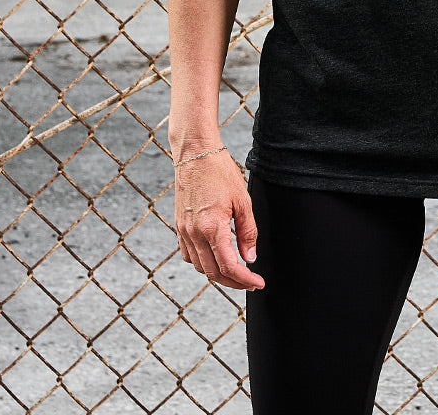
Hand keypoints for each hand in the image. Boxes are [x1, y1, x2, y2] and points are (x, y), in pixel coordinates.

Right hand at [174, 148, 264, 288]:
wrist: (195, 154)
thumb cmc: (220, 172)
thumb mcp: (242, 200)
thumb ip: (248, 232)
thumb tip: (250, 258)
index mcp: (212, 228)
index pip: (229, 266)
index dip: (245, 280)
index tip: (258, 283)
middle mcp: (194, 234)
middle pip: (213, 272)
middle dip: (234, 282)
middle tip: (250, 282)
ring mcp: (184, 231)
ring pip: (200, 267)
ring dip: (218, 274)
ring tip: (236, 271)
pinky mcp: (179, 226)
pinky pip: (189, 255)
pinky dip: (203, 263)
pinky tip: (215, 257)